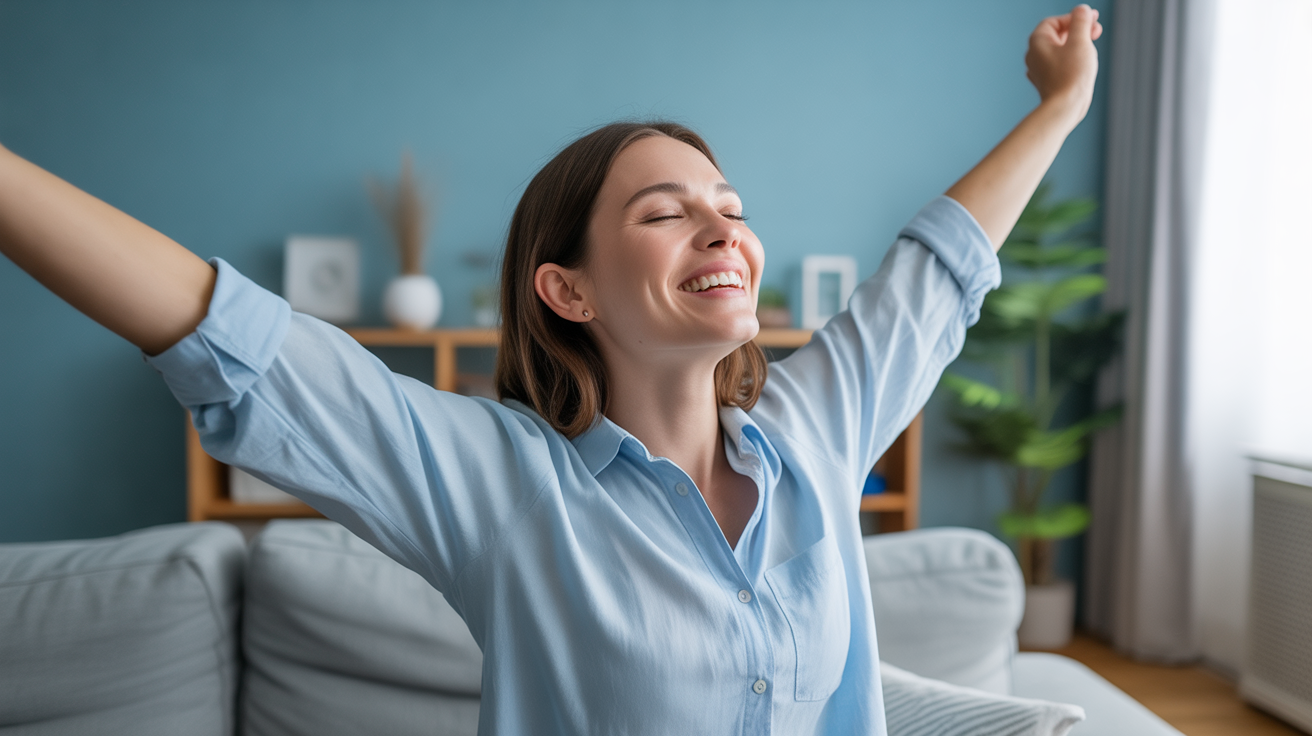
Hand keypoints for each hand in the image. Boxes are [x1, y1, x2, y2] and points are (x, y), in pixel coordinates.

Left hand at [1026, 4, 1101, 123]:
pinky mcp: (1047, 82)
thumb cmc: (1071, 74)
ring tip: (1093, 47)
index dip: (1074, 18)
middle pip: (1057, 35)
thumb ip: (1081, 22)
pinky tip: (1084, 63)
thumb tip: (1082, 9)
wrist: (1065, 108)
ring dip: (1077, 44)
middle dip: (1078, 30)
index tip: (1092, 19)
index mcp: (1037, 42)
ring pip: (1060, 50)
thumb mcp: (1080, 41)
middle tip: (1097, 31)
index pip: (1055, 21)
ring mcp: (1039, 70)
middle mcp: (1034, 55)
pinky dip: (1072, 59)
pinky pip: (1060, 64)